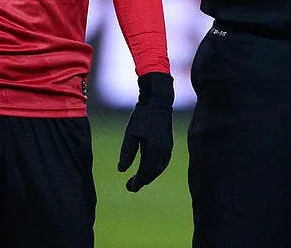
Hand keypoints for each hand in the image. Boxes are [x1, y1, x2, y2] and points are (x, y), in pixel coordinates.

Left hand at [118, 72, 173, 191]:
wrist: (158, 103)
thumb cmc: (142, 117)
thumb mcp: (130, 134)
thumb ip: (126, 153)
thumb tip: (121, 171)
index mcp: (153, 148)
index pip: (145, 171)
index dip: (137, 182)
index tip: (128, 187)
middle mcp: (163, 150)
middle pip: (153, 173)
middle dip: (142, 181)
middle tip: (130, 186)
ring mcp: (168, 148)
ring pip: (160, 169)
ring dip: (150, 176)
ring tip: (139, 180)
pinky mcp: (169, 145)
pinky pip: (164, 162)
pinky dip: (156, 169)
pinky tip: (149, 169)